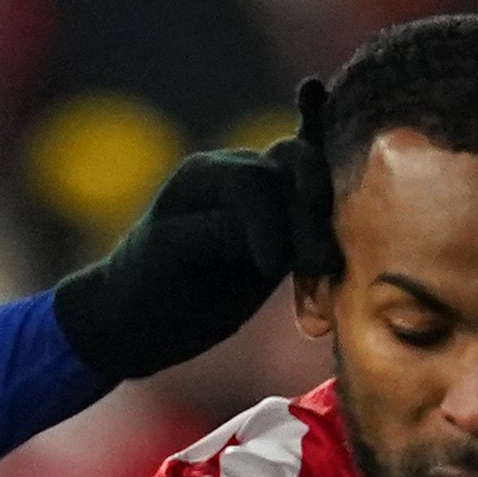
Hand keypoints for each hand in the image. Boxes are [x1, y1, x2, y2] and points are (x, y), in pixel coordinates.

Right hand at [47, 109, 336, 381]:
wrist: (127, 328)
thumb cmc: (201, 296)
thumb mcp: (264, 261)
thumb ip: (298, 233)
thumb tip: (350, 228)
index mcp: (239, 179)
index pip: (295, 148)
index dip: (326, 148)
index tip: (341, 178)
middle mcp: (212, 176)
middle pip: (283, 159)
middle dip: (317, 192)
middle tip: (331, 248)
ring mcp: (183, 200)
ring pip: (253, 182)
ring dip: (290, 223)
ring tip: (310, 265)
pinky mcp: (164, 236)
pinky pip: (218, 224)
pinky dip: (255, 239)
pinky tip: (269, 267)